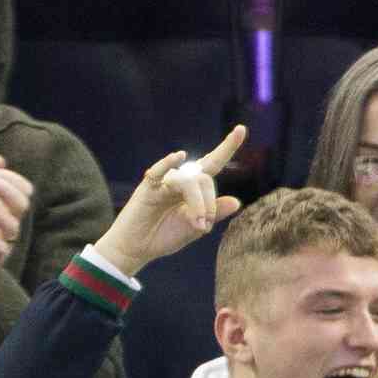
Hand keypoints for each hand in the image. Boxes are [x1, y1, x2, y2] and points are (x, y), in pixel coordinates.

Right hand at [92, 125, 247, 277]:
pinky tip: (177, 157)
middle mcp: (179, 181)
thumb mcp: (194, 228)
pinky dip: (168, 163)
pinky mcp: (147, 188)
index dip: (227, 147)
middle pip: (204, 178)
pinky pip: (159, 171)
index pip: (213, 163)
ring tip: (197, 224)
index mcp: (193, 188)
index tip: (241, 129)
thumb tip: (236, 202)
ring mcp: (163, 183)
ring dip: (198, 203)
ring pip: (189, 181)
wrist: (136, 249)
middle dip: (210, 202)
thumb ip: (213, 214)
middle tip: (205, 225)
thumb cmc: (162, 237)